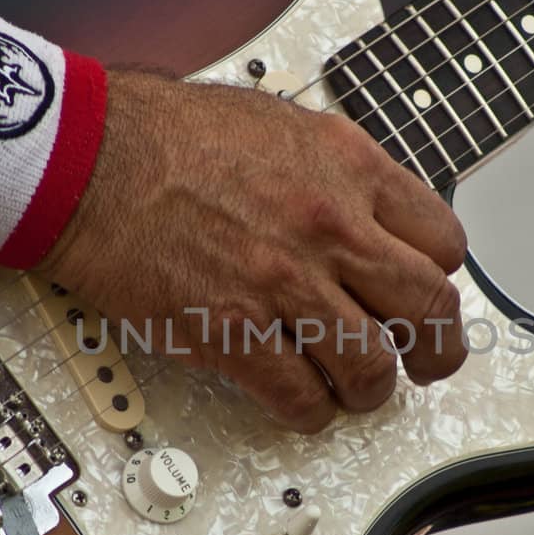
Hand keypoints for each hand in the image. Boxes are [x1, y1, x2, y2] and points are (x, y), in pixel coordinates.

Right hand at [41, 71, 468, 433]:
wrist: (90, 159)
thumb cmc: (167, 136)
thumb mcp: (281, 124)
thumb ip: (337, 170)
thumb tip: (368, 211)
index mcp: (349, 169)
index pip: (443, 242)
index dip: (438, 276)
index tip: (425, 291)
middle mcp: (329, 227)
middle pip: (427, 310)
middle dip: (436, 349)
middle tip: (427, 362)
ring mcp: (283, 283)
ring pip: (371, 366)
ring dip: (369, 388)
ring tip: (355, 388)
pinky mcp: (232, 332)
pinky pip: (299, 395)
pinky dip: (308, 409)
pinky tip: (301, 401)